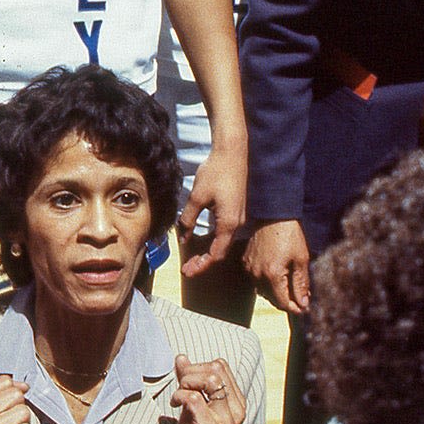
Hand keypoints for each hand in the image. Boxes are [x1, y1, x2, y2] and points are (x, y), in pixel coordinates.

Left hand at [166, 355, 244, 423]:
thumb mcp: (192, 407)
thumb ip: (189, 382)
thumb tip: (181, 356)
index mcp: (236, 403)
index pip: (221, 366)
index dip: (197, 366)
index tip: (183, 380)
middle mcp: (236, 410)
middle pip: (216, 368)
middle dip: (191, 372)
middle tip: (180, 389)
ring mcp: (226, 421)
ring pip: (208, 380)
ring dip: (186, 383)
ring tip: (178, 397)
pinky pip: (194, 398)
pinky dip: (179, 396)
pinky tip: (174, 405)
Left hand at [178, 133, 246, 276]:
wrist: (233, 152)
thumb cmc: (216, 172)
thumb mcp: (197, 197)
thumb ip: (189, 219)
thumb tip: (184, 236)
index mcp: (229, 223)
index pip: (216, 254)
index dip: (202, 265)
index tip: (188, 271)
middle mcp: (237, 223)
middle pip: (221, 250)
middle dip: (204, 262)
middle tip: (188, 269)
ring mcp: (239, 216)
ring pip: (224, 241)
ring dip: (209, 251)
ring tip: (193, 258)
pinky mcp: (237, 208)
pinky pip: (226, 231)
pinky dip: (214, 240)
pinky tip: (203, 239)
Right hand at [243, 219, 311, 313]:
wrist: (272, 215)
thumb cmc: (289, 234)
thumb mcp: (301, 259)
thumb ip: (301, 284)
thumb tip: (303, 303)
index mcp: (272, 275)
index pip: (283, 302)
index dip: (295, 308)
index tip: (304, 308)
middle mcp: (257, 274)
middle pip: (272, 299)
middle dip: (288, 301)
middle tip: (301, 297)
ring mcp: (249, 268)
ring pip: (263, 291)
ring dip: (277, 292)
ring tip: (291, 286)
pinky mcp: (246, 261)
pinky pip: (256, 280)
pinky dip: (267, 282)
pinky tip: (278, 275)